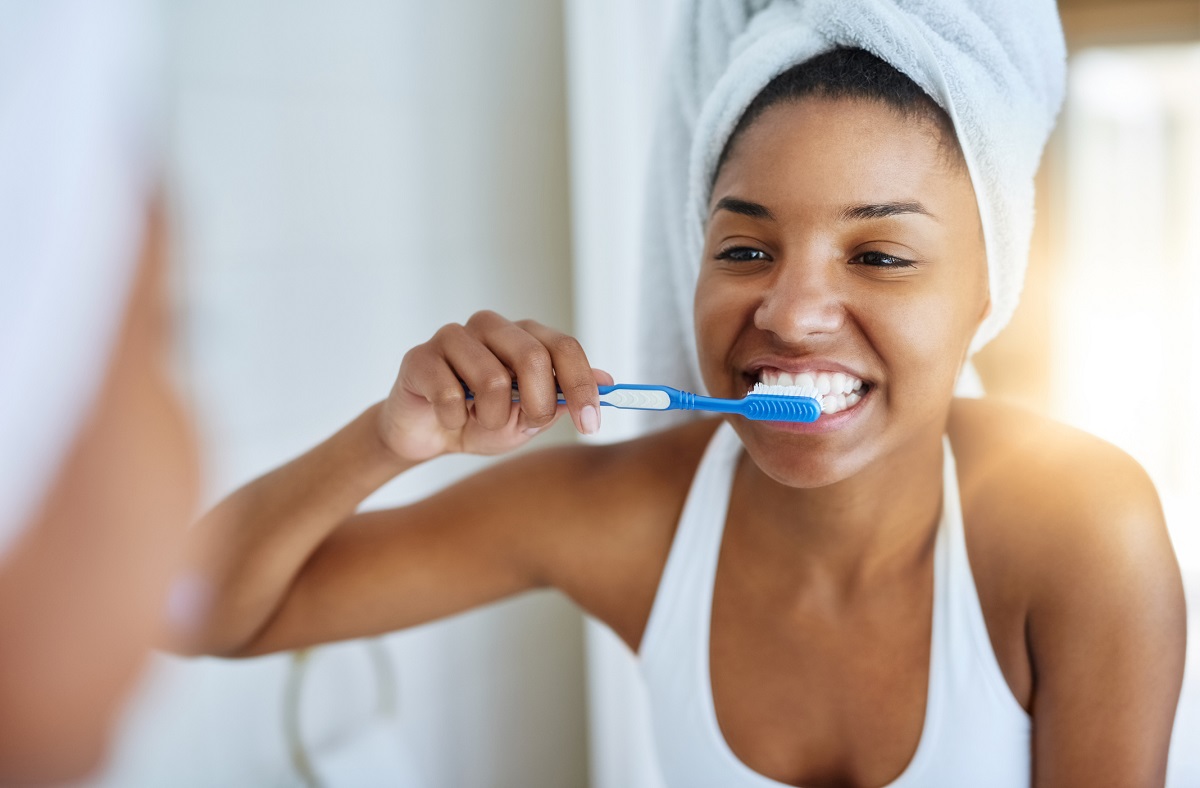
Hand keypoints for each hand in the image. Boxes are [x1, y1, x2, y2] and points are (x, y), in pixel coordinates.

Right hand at [377, 311, 613, 461]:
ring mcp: (454, 337)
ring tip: (478, 421)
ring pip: (492, 379)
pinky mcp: (420, 356)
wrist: (428, 435)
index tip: (590, 424)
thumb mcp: (530, 418)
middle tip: (526, 425)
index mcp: (524, 336)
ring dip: (490, 417)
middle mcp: (492, 327)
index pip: (564, 348)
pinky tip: (449, 418)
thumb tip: (608, 381)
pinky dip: (455, 419)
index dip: (581, 387)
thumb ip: (563, 398)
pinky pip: (450, 394)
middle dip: (537, 404)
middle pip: (533, 357)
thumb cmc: (481, 421)